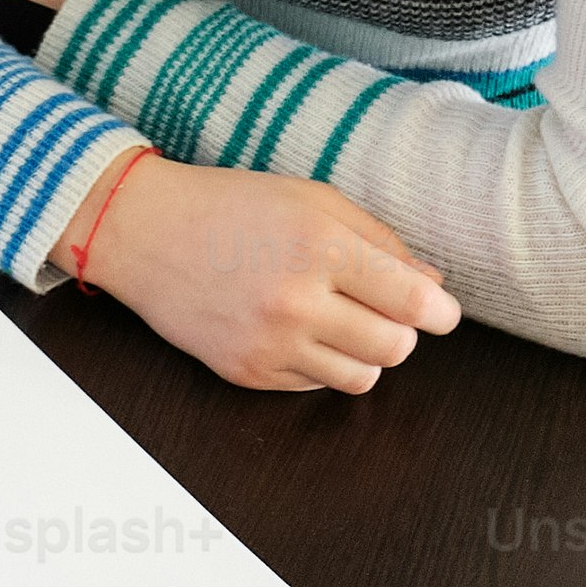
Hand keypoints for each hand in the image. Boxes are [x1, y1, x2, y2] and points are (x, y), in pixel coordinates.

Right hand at [76, 158, 462, 394]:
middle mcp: (296, 300)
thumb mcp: (313, 200)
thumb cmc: (232, 207)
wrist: (144, 233)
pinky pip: (314, 387)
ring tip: (339, 323)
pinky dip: (319, 364)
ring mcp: (268, 342)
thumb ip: (379, 239)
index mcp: (321, 246)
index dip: (441, 311)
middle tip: (383, 312)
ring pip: (360, 378)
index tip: (440, 310)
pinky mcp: (246, 372)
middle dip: (401, 333)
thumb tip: (433, 285)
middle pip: (395, 349)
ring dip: (363, 354)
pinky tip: (297, 330)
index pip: (414, 302)